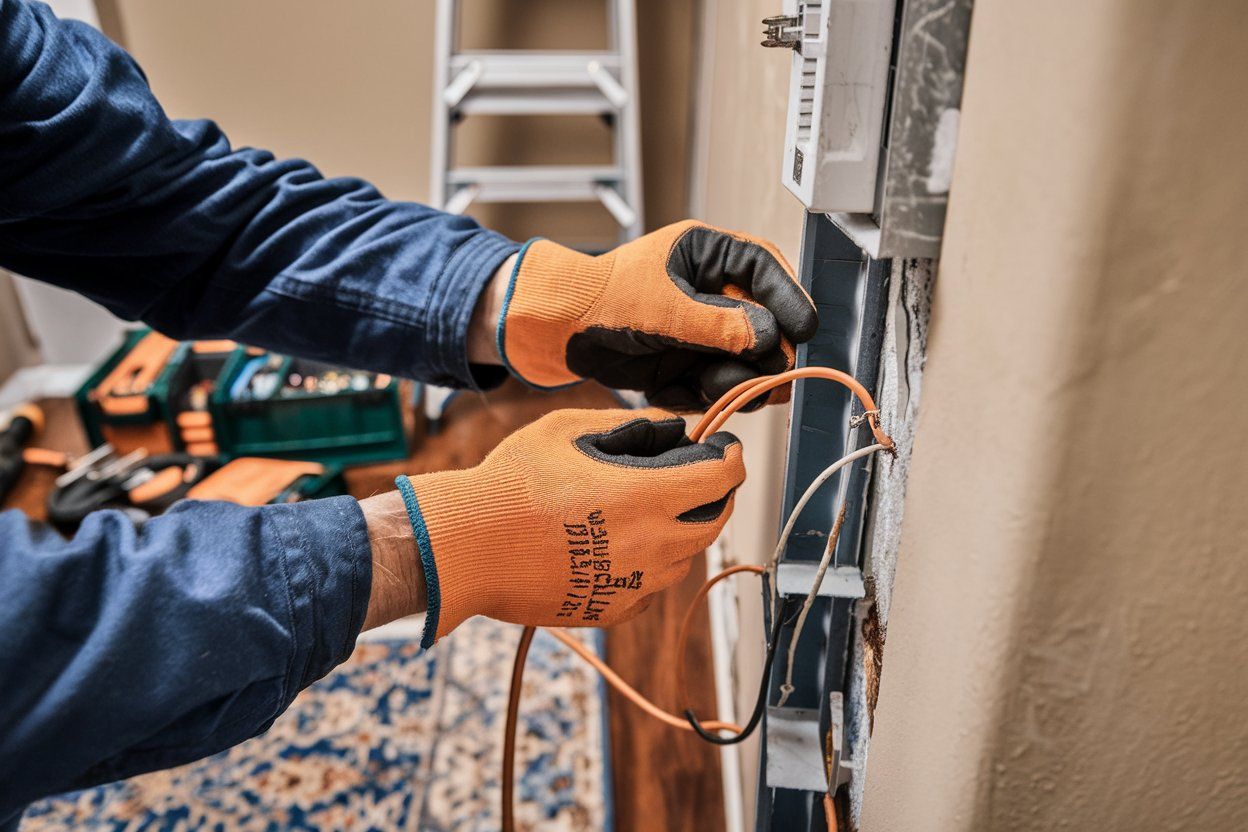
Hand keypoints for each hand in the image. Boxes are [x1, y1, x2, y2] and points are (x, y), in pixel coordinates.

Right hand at [393, 408, 744, 645]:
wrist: (468, 547)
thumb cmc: (513, 483)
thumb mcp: (569, 430)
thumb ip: (631, 426)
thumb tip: (672, 425)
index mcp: (649, 498)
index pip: (722, 478)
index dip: (730, 457)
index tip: (724, 447)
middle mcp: (652, 548)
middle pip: (714, 522)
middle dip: (714, 494)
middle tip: (696, 474)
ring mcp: (634, 585)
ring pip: (684, 558)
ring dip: (682, 531)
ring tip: (649, 508)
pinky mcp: (612, 609)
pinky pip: (650, 587)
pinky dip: (650, 564)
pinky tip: (618, 544)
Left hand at [492, 220, 817, 410]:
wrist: (558, 333)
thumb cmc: (601, 300)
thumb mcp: (662, 308)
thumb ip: (718, 324)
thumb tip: (768, 337)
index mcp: (708, 255)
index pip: (765, 268)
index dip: (789, 298)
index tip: (806, 329)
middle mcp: (712, 293)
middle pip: (764, 323)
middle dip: (764, 353)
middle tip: (767, 376)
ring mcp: (702, 331)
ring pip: (744, 361)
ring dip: (735, 380)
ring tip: (709, 385)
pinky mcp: (690, 364)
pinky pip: (716, 385)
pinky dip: (703, 394)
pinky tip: (674, 388)